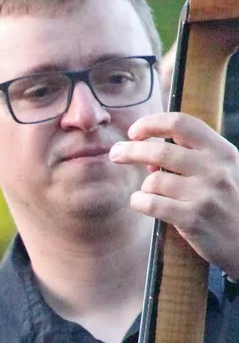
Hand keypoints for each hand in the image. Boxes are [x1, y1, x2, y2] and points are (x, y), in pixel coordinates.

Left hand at [112, 112, 238, 277]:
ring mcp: (205, 194)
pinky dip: (139, 201)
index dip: (152, 123)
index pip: (182, 123)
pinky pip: (150, 203)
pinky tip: (141, 203)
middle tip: (115, 154)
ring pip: (153, 180)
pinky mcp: (193, 218)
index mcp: (223, 152)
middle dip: (130, 151)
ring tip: (148, 193)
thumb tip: (147, 155)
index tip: (134, 131)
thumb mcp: (222, 171)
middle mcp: (216, 169)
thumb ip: (191, 158)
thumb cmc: (230, 203)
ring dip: (143, 185)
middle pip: (160, 150)